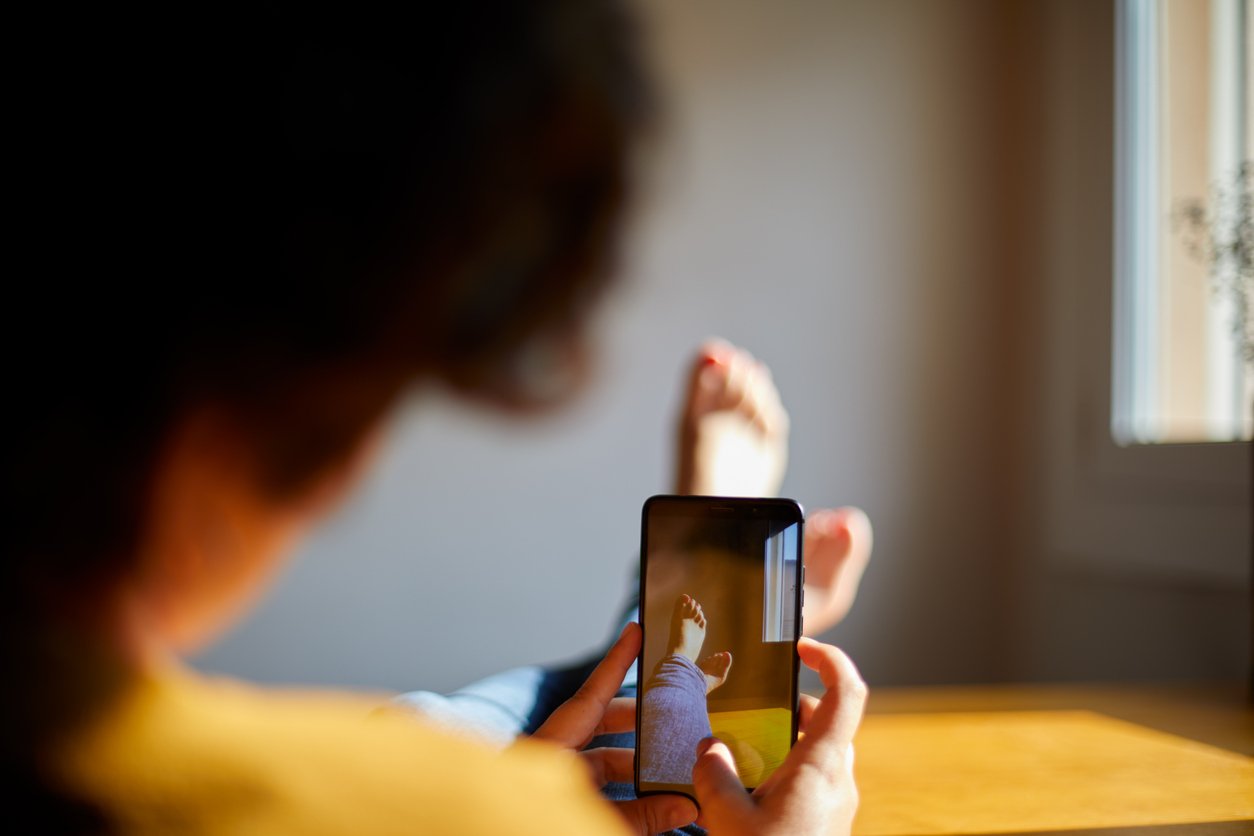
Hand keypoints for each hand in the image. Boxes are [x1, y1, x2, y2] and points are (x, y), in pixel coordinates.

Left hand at [530, 622, 697, 833]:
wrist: (479, 832)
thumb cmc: (522, 821)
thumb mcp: (590, 824)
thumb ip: (638, 817)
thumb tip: (685, 804)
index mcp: (549, 753)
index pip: (590, 698)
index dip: (615, 663)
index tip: (636, 631)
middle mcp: (549, 760)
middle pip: (600, 727)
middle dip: (640, 725)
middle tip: (676, 720)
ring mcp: (548, 781)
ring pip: (600, 761)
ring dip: (636, 766)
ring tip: (674, 774)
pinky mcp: (549, 800)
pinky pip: (593, 788)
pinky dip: (623, 793)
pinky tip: (653, 805)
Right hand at [691, 638, 866, 834]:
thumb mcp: (729, 818)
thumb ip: (715, 776)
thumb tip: (709, 748)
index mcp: (820, 767)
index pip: (846, 694)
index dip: (831, 659)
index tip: (803, 646)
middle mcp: (837, 781)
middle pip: (826, 721)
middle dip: (792, 706)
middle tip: (756, 712)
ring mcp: (836, 803)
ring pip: (820, 752)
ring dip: (789, 741)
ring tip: (748, 754)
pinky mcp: (828, 822)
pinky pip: (815, 782)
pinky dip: (789, 771)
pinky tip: (754, 791)